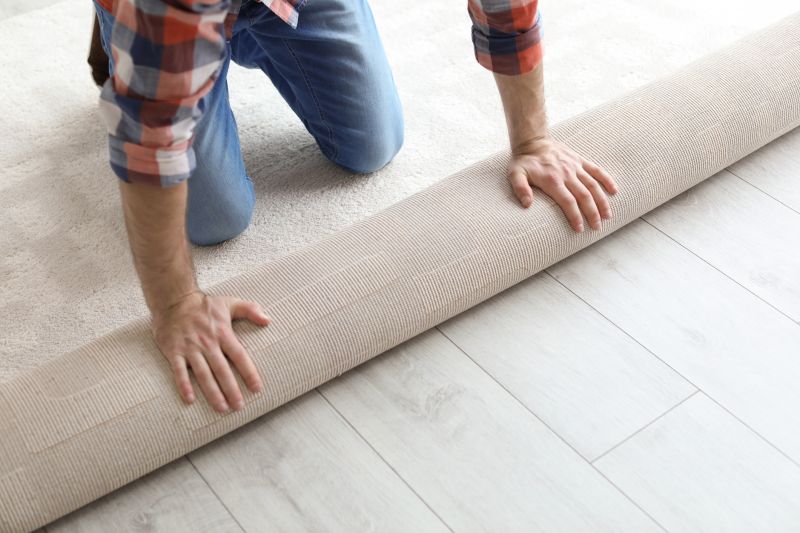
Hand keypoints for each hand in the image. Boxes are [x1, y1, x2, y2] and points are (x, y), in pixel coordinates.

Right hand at [150, 290, 270, 412]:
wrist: (173, 299)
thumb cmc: (204, 305)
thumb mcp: (230, 303)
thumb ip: (250, 310)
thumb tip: (268, 320)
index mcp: (223, 333)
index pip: (239, 356)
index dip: (249, 372)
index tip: (257, 388)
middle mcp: (208, 342)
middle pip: (222, 370)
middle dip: (231, 389)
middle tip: (239, 407)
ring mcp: (190, 348)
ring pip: (203, 374)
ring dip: (212, 392)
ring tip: (221, 408)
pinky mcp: (174, 351)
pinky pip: (179, 371)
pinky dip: (184, 385)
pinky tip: (190, 400)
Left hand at [507, 137, 618, 231]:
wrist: (533, 141)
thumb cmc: (523, 162)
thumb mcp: (515, 175)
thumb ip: (520, 189)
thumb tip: (527, 205)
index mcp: (552, 180)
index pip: (568, 201)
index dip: (575, 216)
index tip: (580, 229)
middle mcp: (567, 174)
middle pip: (584, 196)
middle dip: (592, 213)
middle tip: (597, 228)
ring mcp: (575, 167)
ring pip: (593, 185)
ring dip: (602, 201)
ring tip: (608, 216)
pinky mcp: (580, 161)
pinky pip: (596, 170)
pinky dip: (606, 180)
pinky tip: (614, 191)